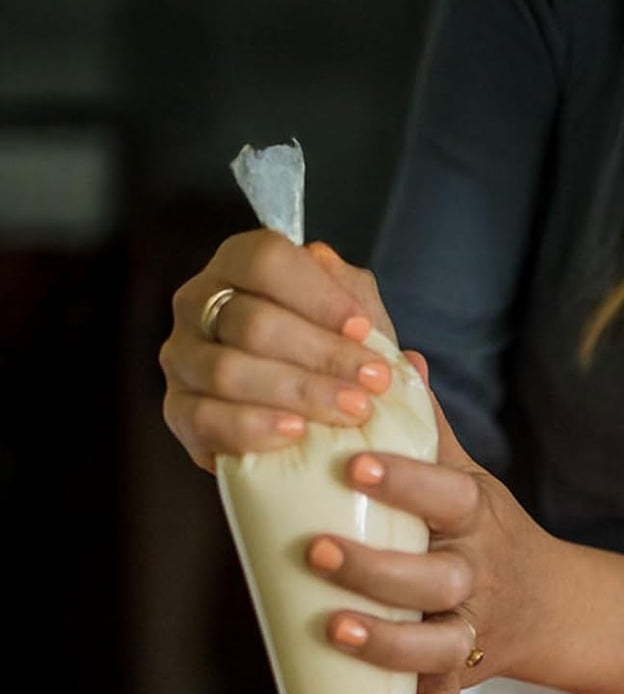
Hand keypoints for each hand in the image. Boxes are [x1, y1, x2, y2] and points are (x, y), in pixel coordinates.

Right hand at [161, 230, 398, 471]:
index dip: (318, 294)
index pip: (265, 260)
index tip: (364, 329)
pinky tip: (296, 433)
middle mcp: (197, 303)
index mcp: (237, 266)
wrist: (310, 427)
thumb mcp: (353, 324)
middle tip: (374, 382)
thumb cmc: (330, 361)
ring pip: (229, 371)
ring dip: (299, 392)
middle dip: (323, 354)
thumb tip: (354, 302)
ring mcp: (182, 357)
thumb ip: (359, 303)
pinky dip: (255, 428)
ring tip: (351, 411)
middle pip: (253, 321)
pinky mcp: (178, 411)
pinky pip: (205, 419)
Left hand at [304, 355, 563, 693]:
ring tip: (338, 631)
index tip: (353, 456)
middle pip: (434, 573)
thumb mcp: (465, 471)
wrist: (552, 603)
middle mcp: (476, 571)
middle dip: (378, 566)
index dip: (402, 476)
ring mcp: (473, 625)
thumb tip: (389, 345)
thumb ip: (424, 421)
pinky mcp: (467, 671)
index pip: (441, 491)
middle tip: (316, 551)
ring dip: (392, 642)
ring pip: (439, 641)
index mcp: (472, 514)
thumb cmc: (484, 526)